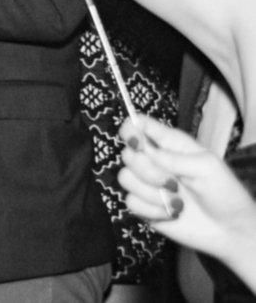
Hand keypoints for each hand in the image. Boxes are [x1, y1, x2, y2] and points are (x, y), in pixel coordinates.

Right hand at [118, 118, 255, 269]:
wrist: (231, 231)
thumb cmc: (226, 194)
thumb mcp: (208, 167)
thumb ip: (175, 157)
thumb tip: (146, 152)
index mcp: (170, 145)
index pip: (138, 125)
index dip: (131, 129)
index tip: (138, 143)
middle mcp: (154, 162)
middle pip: (127, 154)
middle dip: (147, 170)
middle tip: (172, 183)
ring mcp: (148, 185)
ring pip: (125, 178)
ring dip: (150, 192)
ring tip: (177, 201)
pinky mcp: (145, 207)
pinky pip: (130, 202)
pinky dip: (151, 210)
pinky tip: (171, 213)